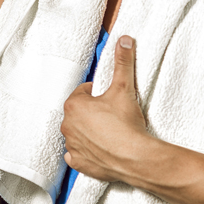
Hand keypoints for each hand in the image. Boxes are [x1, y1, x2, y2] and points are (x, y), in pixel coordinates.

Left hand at [61, 35, 150, 181]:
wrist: (136, 157)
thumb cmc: (127, 123)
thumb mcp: (124, 87)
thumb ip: (123, 62)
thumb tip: (125, 40)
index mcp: (73, 106)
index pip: (83, 93)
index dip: (97, 95)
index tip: (109, 99)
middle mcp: (67, 126)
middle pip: (79, 113)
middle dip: (92, 113)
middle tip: (111, 116)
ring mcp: (71, 146)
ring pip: (77, 133)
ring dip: (88, 132)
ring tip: (109, 133)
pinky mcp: (78, 163)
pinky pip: (76, 155)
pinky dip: (85, 152)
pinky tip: (99, 149)